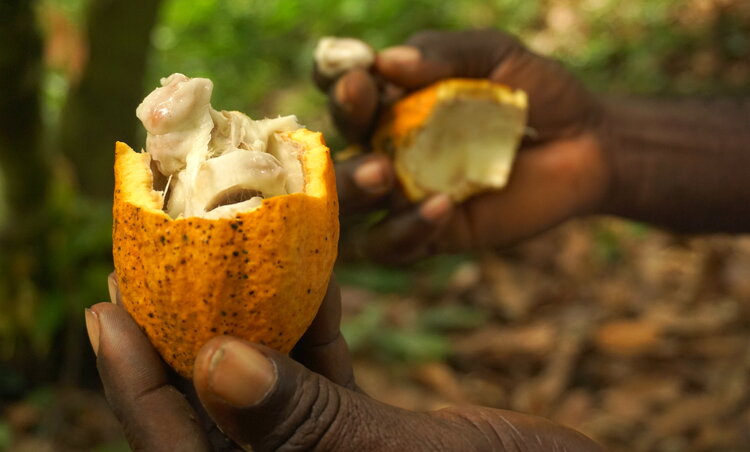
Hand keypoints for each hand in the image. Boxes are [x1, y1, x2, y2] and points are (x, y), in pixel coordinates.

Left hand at [88, 275, 602, 450]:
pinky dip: (312, 319)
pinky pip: (321, 370)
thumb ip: (303, 425)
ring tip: (223, 245)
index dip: (132, 378)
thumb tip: (216, 362)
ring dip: (249, 311)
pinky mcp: (365, 430)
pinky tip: (309, 268)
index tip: (107, 304)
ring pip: (265, 378)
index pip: (176, 443)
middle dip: (181, 327)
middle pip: (210, 402)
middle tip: (152, 255)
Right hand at [320, 29, 608, 262]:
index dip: (335, 80)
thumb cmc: (537, 94)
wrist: (586, 145)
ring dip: (352, 190)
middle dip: (341, 127)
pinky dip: (407, 229)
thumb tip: (387, 61)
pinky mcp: (429, 234)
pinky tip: (442, 207)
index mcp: (394, 101)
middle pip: (332, 147)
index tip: (356, 72)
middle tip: (363, 107)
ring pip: (347, 207)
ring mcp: (402, 196)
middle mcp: (386, 148)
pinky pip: (394, 244)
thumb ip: (444, 54)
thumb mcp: (496, 56)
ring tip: (382, 173)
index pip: (344, 91)